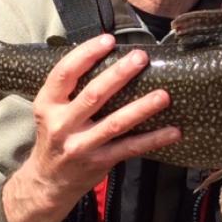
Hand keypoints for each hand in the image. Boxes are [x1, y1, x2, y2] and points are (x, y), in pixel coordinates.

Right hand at [2, 34, 180, 221]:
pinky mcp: (100, 162)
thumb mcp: (52, 110)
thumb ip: (73, 88)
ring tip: (164, 95)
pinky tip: (174, 131)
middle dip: (119, 75)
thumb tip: (109, 54)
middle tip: (141, 57)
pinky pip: (131, 148)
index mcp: (48, 104)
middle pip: (94, 95)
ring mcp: (81, 145)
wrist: (47, 181)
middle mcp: (62, 124)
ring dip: (142, 108)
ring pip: (116, 123)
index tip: (108, 39)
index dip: (86, 54)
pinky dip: (153, 139)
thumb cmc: (56, 135)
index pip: (64, 73)